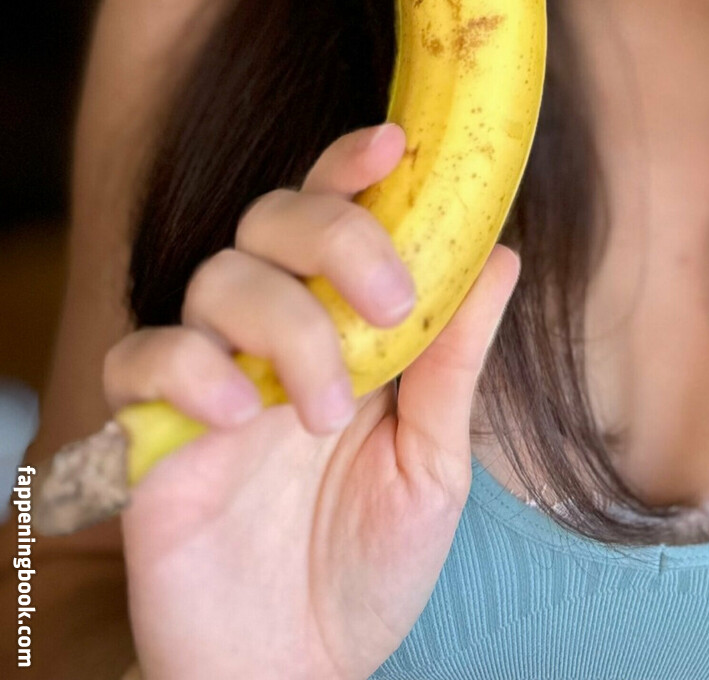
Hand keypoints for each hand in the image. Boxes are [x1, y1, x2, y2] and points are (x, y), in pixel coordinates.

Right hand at [102, 122, 519, 679]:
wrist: (301, 675)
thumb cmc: (368, 567)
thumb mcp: (435, 465)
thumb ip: (455, 362)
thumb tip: (503, 254)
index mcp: (340, 325)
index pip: (334, 212)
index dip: (355, 164)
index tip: (399, 144)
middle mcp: (270, 335)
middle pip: (273, 217)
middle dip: (336, 235)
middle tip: (391, 305)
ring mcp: (209, 380)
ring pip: (219, 275)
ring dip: (286, 325)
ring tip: (326, 413)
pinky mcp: (151, 437)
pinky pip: (143, 358)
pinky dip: (191, 367)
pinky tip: (239, 418)